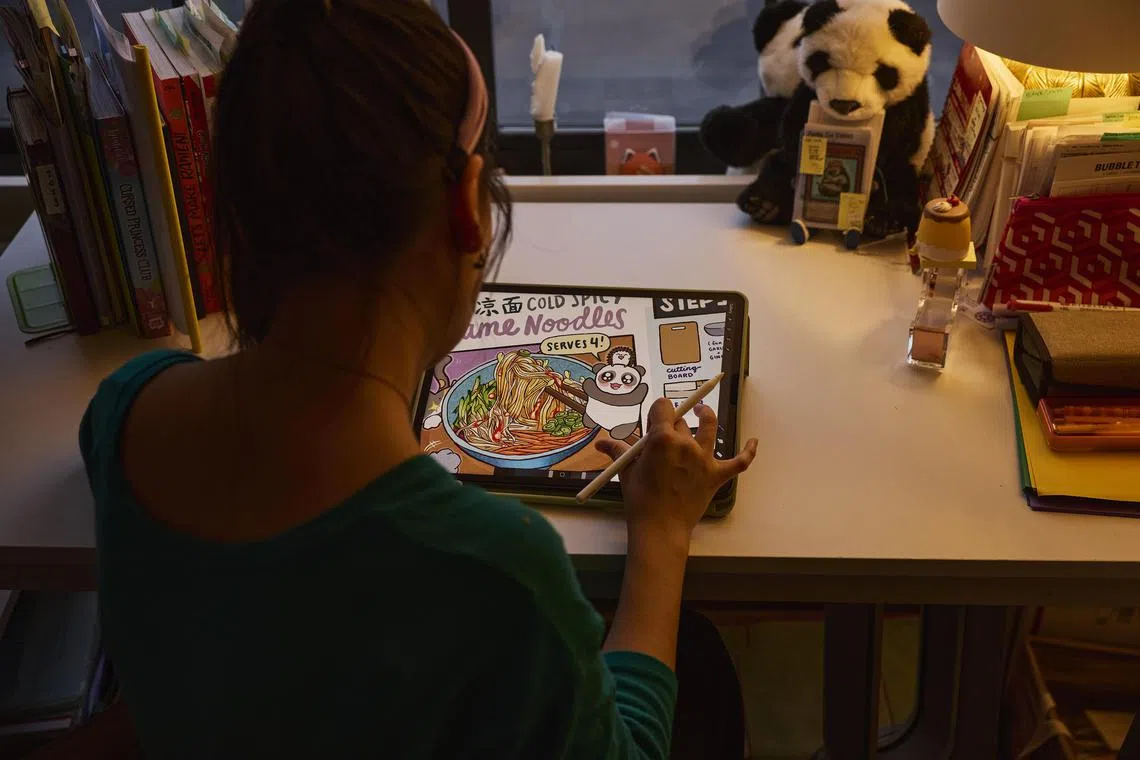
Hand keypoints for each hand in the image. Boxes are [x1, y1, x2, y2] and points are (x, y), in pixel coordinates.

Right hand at [596, 398, 757, 543]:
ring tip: (701, 412)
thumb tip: (600, 444)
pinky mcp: (716, 475)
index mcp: (661, 438)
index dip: (657, 411)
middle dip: (673, 423)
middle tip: (664, 437)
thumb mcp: (627, 471)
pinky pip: (739, 461)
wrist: (659, 528)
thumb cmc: (640, 499)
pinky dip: (748, 451)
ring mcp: (704, 459)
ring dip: (705, 416)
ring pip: (708, 428)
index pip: (662, 407)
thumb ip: (618, 451)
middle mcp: (685, 443)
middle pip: (682, 420)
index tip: (653, 421)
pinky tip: (754, 442)